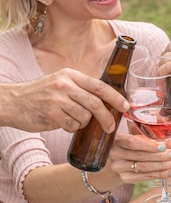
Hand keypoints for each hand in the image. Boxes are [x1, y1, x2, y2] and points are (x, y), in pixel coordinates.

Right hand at [1, 68, 128, 132]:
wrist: (13, 102)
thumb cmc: (41, 93)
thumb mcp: (61, 81)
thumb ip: (81, 87)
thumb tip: (109, 99)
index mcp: (71, 75)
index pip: (100, 86)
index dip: (115, 97)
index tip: (125, 106)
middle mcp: (65, 85)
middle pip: (96, 104)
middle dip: (107, 118)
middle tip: (110, 127)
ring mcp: (58, 100)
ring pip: (84, 117)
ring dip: (83, 123)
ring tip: (72, 119)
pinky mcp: (51, 115)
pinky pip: (72, 126)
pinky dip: (71, 127)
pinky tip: (62, 122)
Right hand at [109, 132, 170, 181]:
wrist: (121, 159)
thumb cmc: (134, 144)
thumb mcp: (142, 137)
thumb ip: (155, 138)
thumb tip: (170, 143)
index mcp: (117, 139)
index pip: (132, 142)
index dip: (148, 145)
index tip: (163, 147)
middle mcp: (114, 154)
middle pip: (139, 156)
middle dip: (160, 156)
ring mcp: (119, 167)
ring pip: (143, 167)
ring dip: (162, 166)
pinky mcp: (125, 178)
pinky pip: (145, 176)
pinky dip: (160, 174)